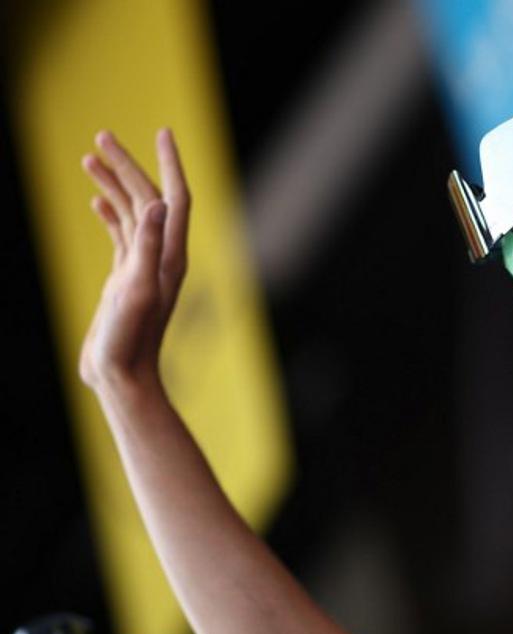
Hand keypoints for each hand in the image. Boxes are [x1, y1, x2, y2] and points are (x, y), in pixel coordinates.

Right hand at [79, 129, 190, 397]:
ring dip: (114, 183)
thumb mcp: (138, 290)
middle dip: (128, 164)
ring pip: (131, 212)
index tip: (163, 132)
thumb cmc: (130, 339)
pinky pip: (121, 235)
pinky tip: (96, 197)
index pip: (176, 198)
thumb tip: (156, 204)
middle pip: (149, 198)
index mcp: (170, 256)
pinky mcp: (126, 277)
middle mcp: (161, 257)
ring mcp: (143, 266)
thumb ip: (147, 247)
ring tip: (89, 156)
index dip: (170, 164)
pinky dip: (110, 212)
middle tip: (102, 134)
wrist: (122, 374)